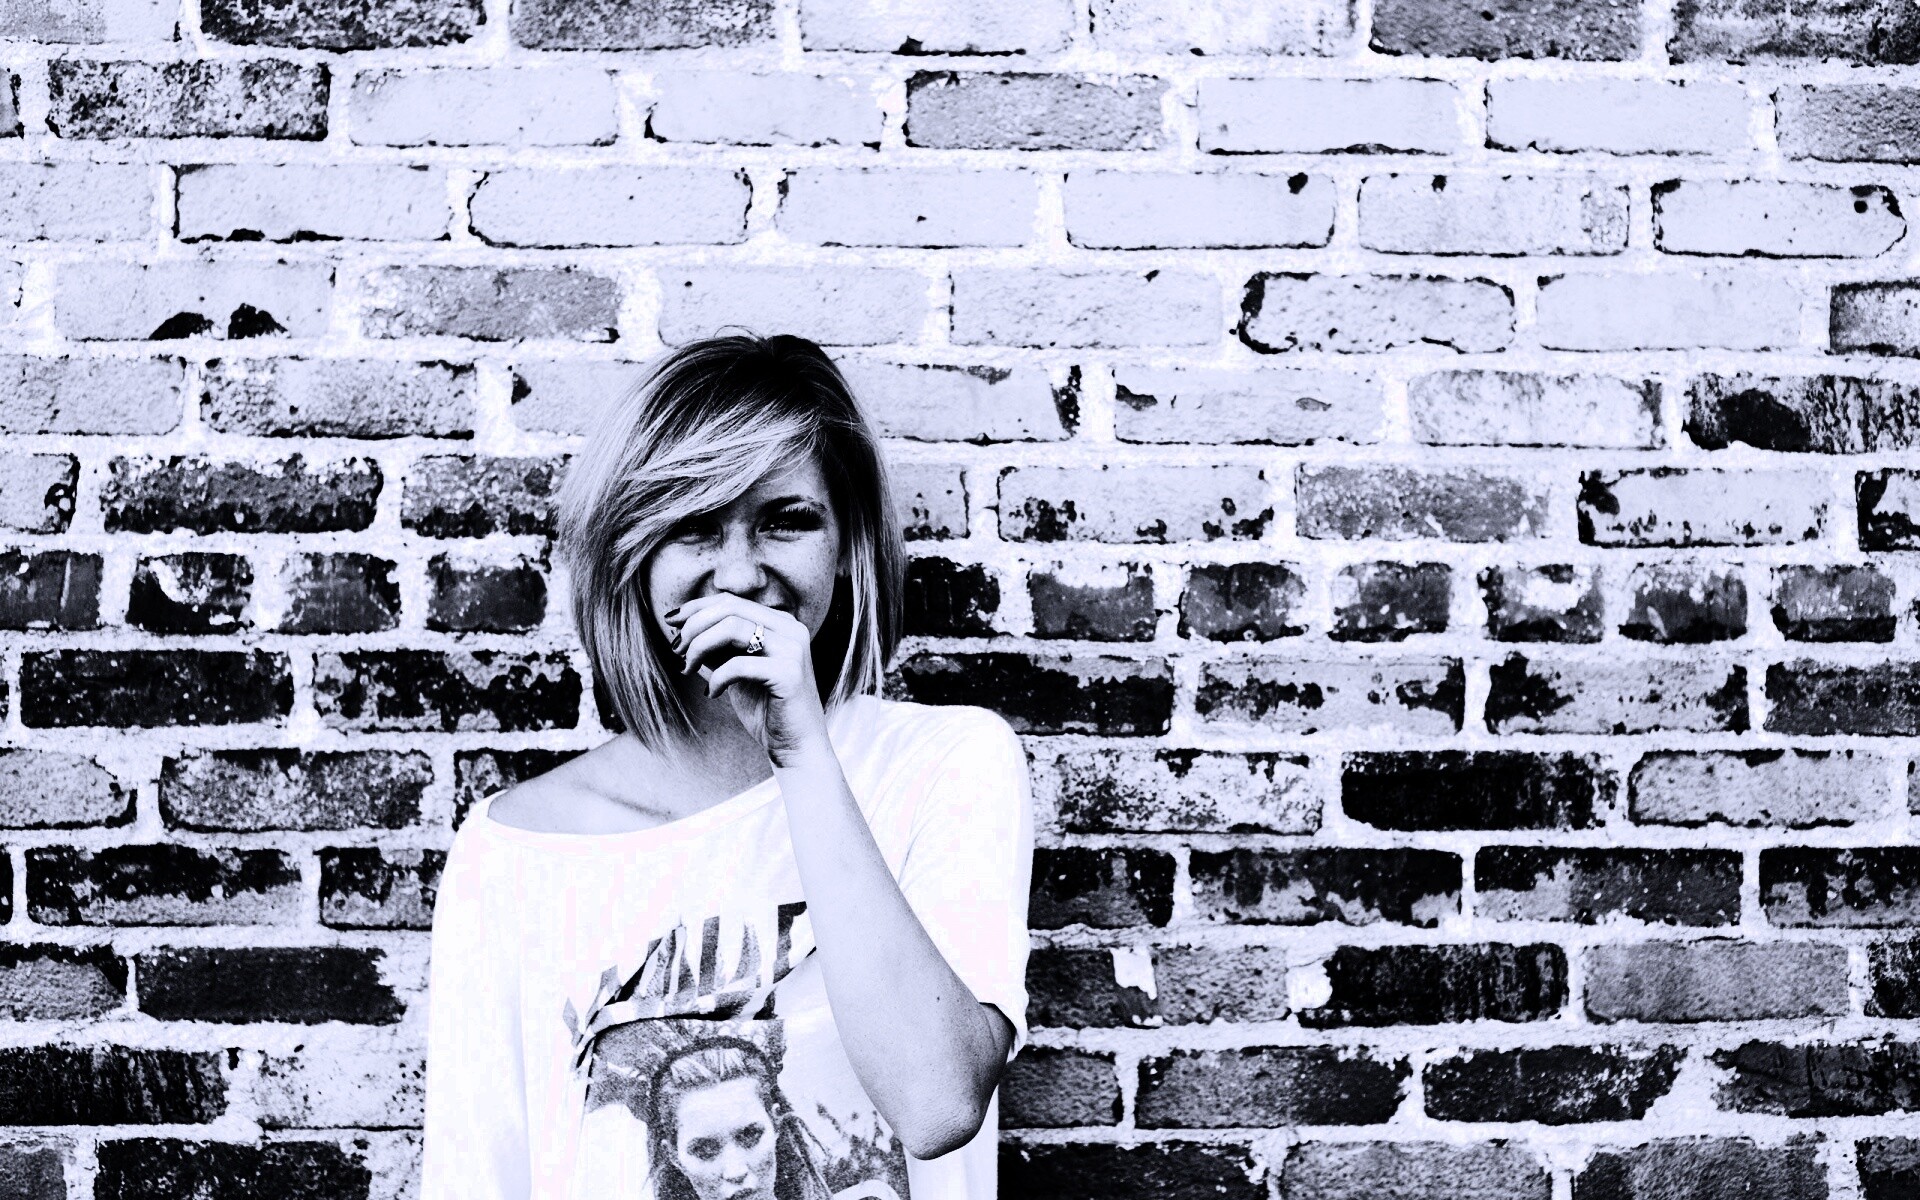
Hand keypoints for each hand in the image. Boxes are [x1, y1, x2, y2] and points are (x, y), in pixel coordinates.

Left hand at [665, 594, 829, 766]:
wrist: (796, 747)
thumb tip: (682, 626)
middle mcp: (791, 629)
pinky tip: (713, 694)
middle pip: (729, 608)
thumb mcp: (736, 670)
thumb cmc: (765, 709)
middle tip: (676, 651)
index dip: (696, 608)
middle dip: (693, 627)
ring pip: (731, 628)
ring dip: (699, 647)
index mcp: (781, 623)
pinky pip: (738, 665)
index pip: (731, 601)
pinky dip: (717, 678)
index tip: (671, 623)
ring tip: (688, 669)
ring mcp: (793, 649)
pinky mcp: (789, 674)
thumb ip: (718, 647)